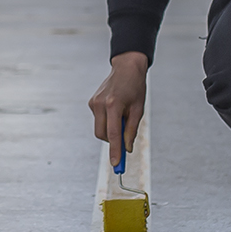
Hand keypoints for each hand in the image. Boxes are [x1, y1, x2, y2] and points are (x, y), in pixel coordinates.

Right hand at [88, 52, 147, 167]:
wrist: (126, 67)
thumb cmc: (135, 88)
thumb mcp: (139, 109)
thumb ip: (132, 130)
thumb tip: (127, 148)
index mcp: (114, 104)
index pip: (113, 133)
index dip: (114, 150)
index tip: (116, 164)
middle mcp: (100, 103)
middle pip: (102, 134)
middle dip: (112, 142)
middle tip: (124, 146)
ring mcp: (94, 102)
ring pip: (99, 129)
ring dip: (110, 131)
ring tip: (123, 117)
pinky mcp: (91, 102)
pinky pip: (99, 120)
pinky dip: (107, 121)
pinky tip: (116, 109)